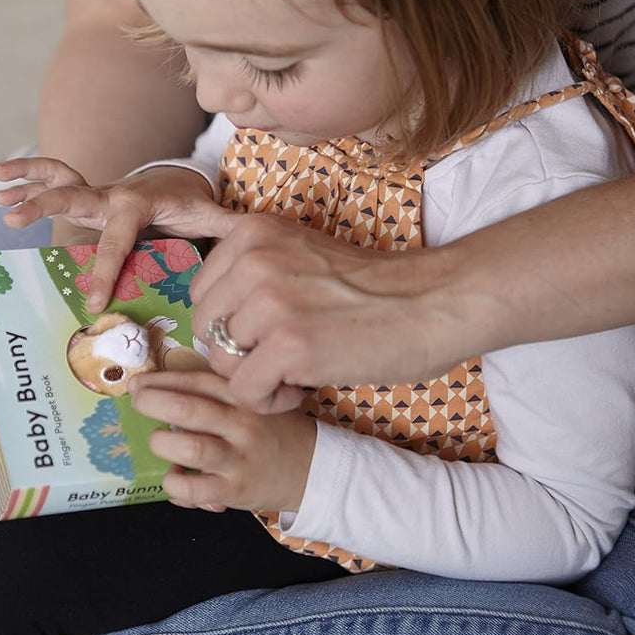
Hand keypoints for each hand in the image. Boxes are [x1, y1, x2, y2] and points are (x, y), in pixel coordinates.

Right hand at [0, 157, 237, 310]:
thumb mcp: (210, 216)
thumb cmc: (191, 203)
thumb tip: (253, 245)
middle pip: (75, 197)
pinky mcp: (85, 194)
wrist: (177, 179)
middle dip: (47, 207)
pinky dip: (26, 175)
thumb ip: (227, 232)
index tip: (92, 303)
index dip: (105, 272)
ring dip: (26, 184)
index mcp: (138, 205)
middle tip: (16, 220)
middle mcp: (111, 194)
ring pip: (58, 181)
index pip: (118, 241)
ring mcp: (95, 192)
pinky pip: (53, 178)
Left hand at [128, 370, 316, 512]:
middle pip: (190, 409)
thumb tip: (161, 389)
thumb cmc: (276, 431)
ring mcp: (239, 458)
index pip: (198, 380)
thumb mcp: (258, 401)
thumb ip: (219, 394)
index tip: (139, 382)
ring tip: (160, 442)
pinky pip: (195, 489)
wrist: (316, 469)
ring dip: (163, 444)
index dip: (162, 379)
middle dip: (154, 402)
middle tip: (139, 402)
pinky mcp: (235, 490)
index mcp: (244, 397)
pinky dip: (175, 485)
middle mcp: (242, 424)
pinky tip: (175, 478)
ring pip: (191, 448)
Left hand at [193, 213, 478, 412]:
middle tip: (281, 357)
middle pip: (206, 329)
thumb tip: (212, 322)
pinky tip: (301, 389)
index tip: (269, 330)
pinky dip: (270, 400)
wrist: (432, 301)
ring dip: (255, 378)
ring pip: (221, 363)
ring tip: (294, 372)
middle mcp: (254, 260)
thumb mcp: (299, 254)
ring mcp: (270, 302)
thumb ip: (254, 273)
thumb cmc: (371, 287)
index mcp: (253, 233)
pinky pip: (245, 391)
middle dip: (237, 353)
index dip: (232, 322)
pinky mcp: (289, 345)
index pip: (202, 293)